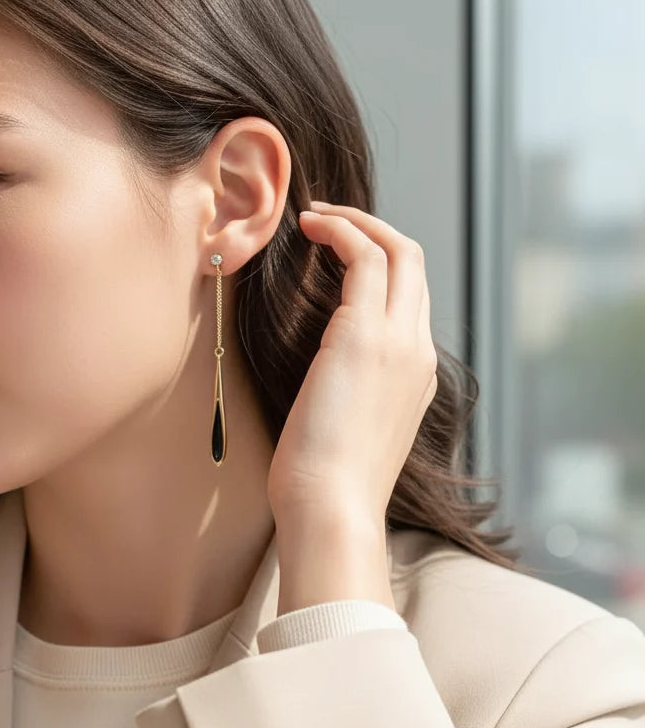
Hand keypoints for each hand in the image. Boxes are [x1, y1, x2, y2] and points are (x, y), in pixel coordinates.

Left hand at [266, 201, 437, 534]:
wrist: (332, 510)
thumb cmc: (326, 488)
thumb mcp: (347, 436)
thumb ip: (348, 400)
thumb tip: (319, 386)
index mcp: (418, 379)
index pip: (411, 303)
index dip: (379, 269)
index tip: (337, 258)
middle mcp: (419, 354)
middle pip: (415, 265)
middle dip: (374, 230)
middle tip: (327, 221)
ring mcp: (399, 343)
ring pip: (398, 252)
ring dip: (355, 222)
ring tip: (313, 217)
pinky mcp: (366, 337)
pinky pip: (365, 257)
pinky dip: (340, 231)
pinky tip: (308, 228)